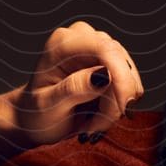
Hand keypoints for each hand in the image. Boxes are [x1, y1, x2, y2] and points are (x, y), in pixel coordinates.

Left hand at [8, 22, 144, 146]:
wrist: (35, 117)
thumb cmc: (36, 112)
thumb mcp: (48, 105)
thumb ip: (73, 88)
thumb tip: (104, 75)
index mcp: (63, 43)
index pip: (105, 49)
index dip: (121, 77)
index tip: (124, 108)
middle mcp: (82, 37)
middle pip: (120, 65)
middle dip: (115, 102)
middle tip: (93, 128)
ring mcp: (98, 47)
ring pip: (129, 78)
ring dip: (116, 107)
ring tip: (91, 123)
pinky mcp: (110, 61)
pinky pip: (129, 84)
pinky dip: (118, 106)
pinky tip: (98, 115)